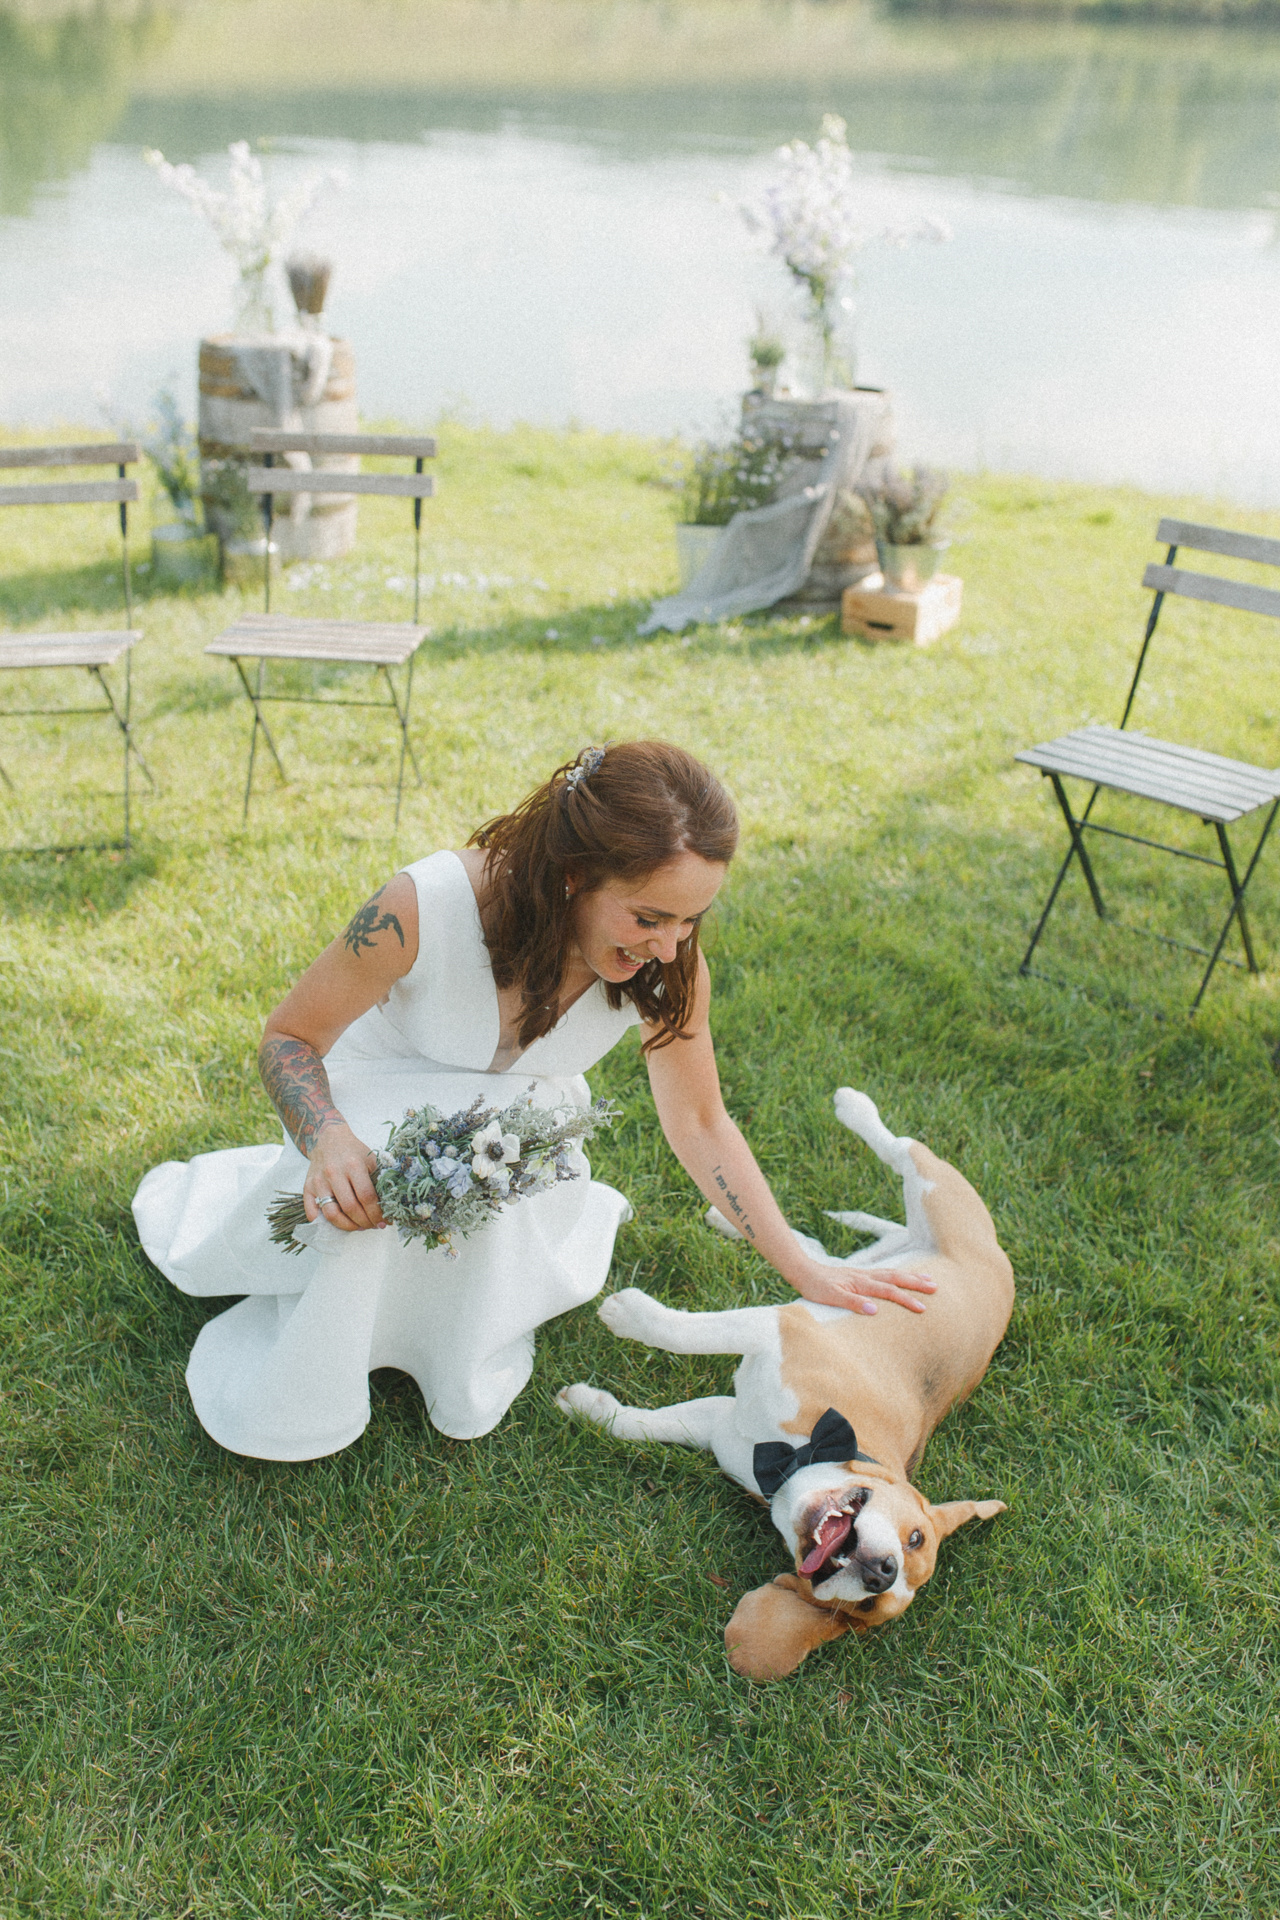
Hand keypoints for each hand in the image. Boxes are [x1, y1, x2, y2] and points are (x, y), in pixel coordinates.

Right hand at [303, 1121, 383, 1232]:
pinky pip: (312, 1212)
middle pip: (350, 1207)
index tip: (385, 1221)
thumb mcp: (370, 1160)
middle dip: (365, 1222)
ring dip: (347, 1226)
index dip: (377, 1213)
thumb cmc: (353, 1151)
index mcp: (353, 1165)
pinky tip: (339, 1223)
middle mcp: (333, 1174)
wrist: (328, 1138)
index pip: (366, 1197)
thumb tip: (389, 1206)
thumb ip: (378, 1180)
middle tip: (374, 1226)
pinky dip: (324, 1224)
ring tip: (359, 1226)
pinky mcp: (307, 1187)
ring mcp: (318, 1182)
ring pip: (331, 1214)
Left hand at [789, 1256, 935, 1315]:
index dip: (906, 1299)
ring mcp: (864, 1274)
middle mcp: (866, 1276)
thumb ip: (851, 1302)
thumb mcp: (830, 1297)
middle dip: (916, 1283)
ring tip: (929, 1279)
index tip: (922, 1308)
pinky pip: (885, 1273)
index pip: (888, 1291)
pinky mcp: (861, 1274)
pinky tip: (904, 1276)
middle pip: (896, 1277)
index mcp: (861, 1282)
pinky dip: (899, 1274)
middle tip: (935, 1288)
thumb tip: (874, 1309)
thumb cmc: (815, 1287)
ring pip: (892, 1273)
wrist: (803, 1271)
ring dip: (911, 1276)